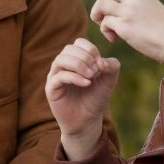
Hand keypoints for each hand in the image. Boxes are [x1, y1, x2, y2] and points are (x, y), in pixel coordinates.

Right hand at [45, 38, 119, 158]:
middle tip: (96, 72)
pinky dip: (74, 78)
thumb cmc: (95, 98)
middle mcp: (63, 65)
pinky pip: (59, 77)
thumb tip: (101, 61)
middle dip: (85, 58)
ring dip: (78, 65)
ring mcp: (55, 76)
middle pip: (69, 49)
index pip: (79, 43)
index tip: (100, 65)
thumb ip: (112, 66)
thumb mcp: (109, 81)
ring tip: (91, 77)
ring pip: (60, 60)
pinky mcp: (51, 89)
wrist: (87, 120)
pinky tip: (87, 84)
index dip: (91, 50)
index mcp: (75, 59)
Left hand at [90, 0, 163, 82]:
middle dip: (99, 6)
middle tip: (105, 22)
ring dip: (99, 19)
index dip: (109, 3)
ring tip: (110, 32)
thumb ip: (138, 9)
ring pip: (101, 5)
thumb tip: (123, 16)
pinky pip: (105, 23)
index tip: (116, 17)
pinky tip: (115, 40)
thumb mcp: (153, 12)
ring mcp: (129, 11)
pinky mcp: (125, 26)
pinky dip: (106, 32)